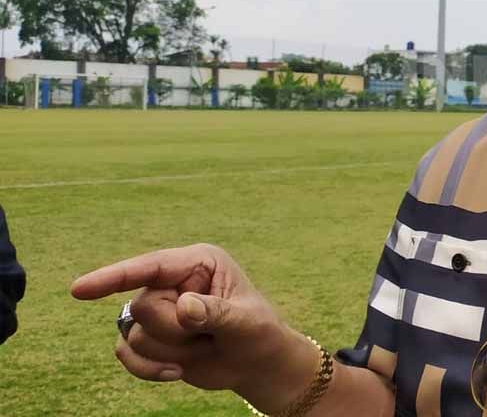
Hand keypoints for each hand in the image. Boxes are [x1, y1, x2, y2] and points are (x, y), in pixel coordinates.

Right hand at [71, 243, 317, 411]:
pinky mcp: (147, 335)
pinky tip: (176, 372)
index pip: (151, 266)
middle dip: (176, 332)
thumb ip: (216, 313)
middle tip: (209, 336)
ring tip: (203, 347)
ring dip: (171, 352)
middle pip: (143, 307)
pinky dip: (148, 369)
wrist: (255, 364)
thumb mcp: (246, 322)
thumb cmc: (258, 333)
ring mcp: (156, 309)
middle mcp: (172, 281)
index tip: (79, 290)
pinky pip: (125, 352)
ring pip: (134, 335)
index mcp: (199, 263)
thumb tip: (184, 307)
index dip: (114, 277)